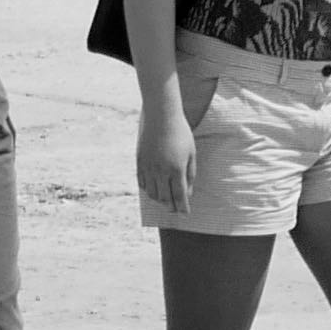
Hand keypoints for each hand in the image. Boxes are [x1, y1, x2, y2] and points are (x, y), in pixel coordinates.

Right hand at [137, 100, 202, 215]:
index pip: (179, 195)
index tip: (185, 213)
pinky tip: (154, 189)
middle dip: (170, 206)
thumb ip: (190, 174)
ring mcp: (148, 168)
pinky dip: (149, 190)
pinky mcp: (139, 163)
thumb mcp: (191, 152)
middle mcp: (161, 171)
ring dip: (159, 200)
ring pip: (152, 193)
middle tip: (174, 210)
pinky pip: (143, 184)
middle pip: (165, 198)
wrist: (161, 116)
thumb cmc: (180, 133)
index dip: (182, 207)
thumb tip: (187, 193)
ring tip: (165, 200)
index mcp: (176, 169)